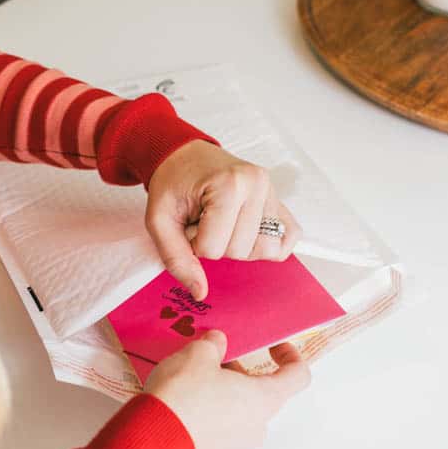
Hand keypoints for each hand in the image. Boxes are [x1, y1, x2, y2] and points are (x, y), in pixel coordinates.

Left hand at [146, 140, 301, 299]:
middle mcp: (257, 185)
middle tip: (204, 221)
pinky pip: (288, 239)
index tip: (189, 223)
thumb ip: (175, 258)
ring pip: (266, 250)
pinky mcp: (280, 202)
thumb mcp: (159, 219)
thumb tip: (200, 292)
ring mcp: (272, 192)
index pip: (213, 248)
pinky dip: (268, 245)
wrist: (185, 156)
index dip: (195, 244)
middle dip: (217, 245)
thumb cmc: (173, 183)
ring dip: (239, 246)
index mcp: (228, 184)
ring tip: (222, 223)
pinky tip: (245, 231)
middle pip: (241, 251)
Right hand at [146, 331, 310, 448]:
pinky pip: (220, 435)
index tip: (274, 346)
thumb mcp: (197, 354)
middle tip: (214, 361)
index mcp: (263, 399)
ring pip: (239, 416)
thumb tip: (217, 342)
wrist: (152, 439)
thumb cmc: (183, 394)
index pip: (298, 377)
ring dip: (224, 398)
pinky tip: (185, 408)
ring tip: (193, 384)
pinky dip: (209, 419)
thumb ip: (214, 344)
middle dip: (241, 375)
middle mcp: (256, 428)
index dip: (290, 357)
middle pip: (261, 395)